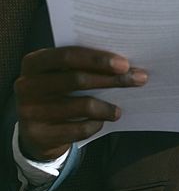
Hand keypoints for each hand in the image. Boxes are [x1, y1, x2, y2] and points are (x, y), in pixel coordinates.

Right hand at [14, 46, 147, 161]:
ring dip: (107, 107)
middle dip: (112, 80)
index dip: (97, 59)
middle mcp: (27, 85)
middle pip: (77, 80)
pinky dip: (94, 124)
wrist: (35, 131)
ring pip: (81, 106)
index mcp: (34, 62)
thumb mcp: (62, 74)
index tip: (125, 64)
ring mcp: (30, 111)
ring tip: (119, 110)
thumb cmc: (59, 92)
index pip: (67, 56)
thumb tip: (126, 64)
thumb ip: (83, 65)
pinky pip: (77, 129)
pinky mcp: (38, 134)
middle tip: (138, 79)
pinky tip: (101, 122)